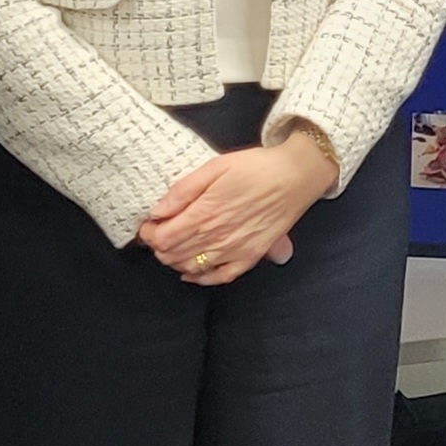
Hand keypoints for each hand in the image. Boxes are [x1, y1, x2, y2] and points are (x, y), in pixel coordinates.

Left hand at [140, 131, 336, 284]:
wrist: (296, 176)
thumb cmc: (256, 167)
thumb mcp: (215, 167)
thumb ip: (183, 191)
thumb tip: (157, 211)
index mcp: (204, 214)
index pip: (163, 238)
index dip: (149, 233)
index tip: (149, 223)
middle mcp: (217, 238)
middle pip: (173, 255)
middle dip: (159, 246)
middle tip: (159, 232)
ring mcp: (234, 250)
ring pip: (192, 267)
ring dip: (176, 260)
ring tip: (174, 246)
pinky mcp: (250, 256)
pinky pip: (220, 277)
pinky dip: (201, 278)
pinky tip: (192, 272)